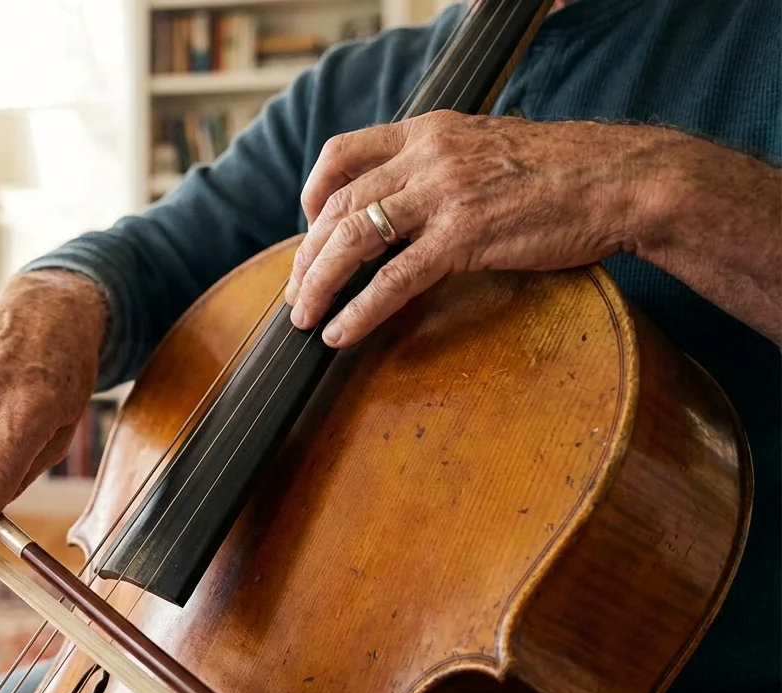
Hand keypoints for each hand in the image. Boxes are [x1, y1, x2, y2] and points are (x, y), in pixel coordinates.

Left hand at [285, 110, 656, 344]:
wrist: (624, 180)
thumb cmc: (564, 174)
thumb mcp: (487, 151)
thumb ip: (440, 171)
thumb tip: (406, 211)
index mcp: (429, 132)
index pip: (343, 154)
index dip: (312, 193)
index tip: (306, 227)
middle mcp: (427, 157)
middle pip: (338, 204)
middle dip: (307, 253)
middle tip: (295, 289)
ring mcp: (443, 195)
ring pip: (352, 239)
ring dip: (318, 283)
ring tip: (303, 316)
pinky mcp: (463, 237)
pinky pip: (393, 280)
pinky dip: (358, 310)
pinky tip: (340, 332)